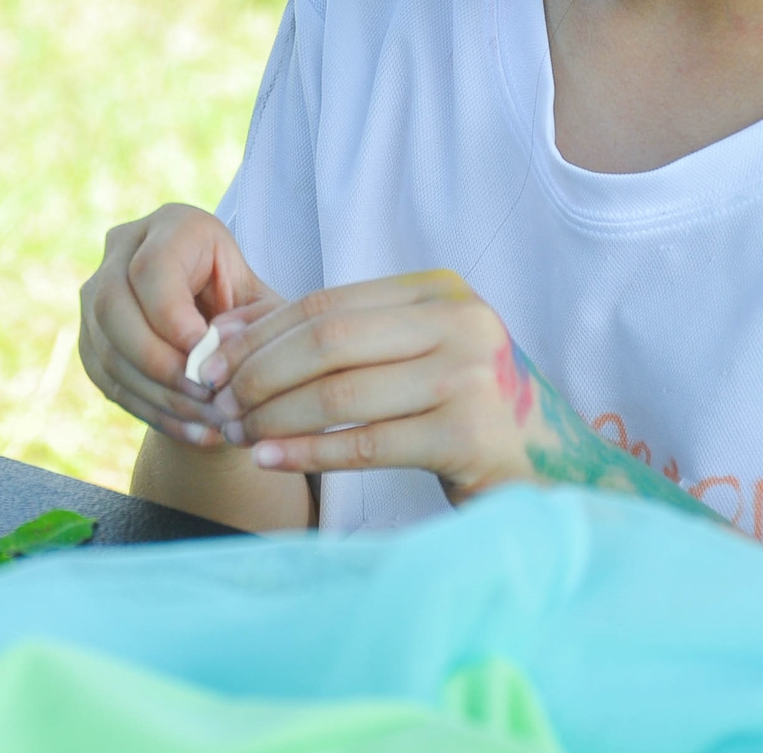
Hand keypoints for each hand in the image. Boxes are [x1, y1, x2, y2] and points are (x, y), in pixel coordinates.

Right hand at [78, 204, 284, 448]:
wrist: (223, 333)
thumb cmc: (252, 312)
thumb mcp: (268, 311)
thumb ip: (255, 322)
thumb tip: (219, 344)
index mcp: (175, 226)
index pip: (152, 268)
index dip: (172, 317)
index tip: (206, 357)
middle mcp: (125, 248)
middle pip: (113, 305)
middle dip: (161, 361)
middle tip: (206, 398)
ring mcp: (97, 292)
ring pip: (106, 347)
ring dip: (158, 393)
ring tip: (208, 424)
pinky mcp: (90, 336)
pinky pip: (106, 378)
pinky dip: (151, 411)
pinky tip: (192, 432)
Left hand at [198, 270, 539, 501]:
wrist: (551, 470)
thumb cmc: (462, 410)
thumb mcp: (413, 356)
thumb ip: (343, 341)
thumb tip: (232, 335)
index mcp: (441, 291)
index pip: (328, 303)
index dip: (261, 332)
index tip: (211, 360)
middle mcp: (460, 322)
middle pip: (328, 341)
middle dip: (259, 373)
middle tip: (218, 403)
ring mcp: (468, 377)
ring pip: (340, 392)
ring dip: (275, 417)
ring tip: (236, 434)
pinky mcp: (468, 435)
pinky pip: (366, 443)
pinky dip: (308, 452)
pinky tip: (271, 459)